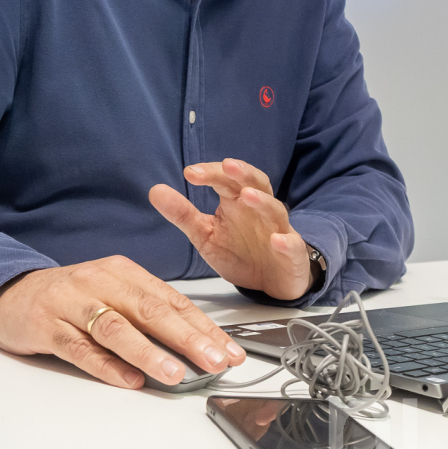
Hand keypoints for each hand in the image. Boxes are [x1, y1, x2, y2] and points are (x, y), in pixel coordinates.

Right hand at [0, 256, 246, 388]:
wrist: (10, 293)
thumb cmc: (71, 298)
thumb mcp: (112, 294)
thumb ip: (147, 314)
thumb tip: (197, 345)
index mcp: (123, 272)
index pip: (172, 300)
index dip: (204, 327)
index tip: (230, 351)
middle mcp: (99, 282)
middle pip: (149, 310)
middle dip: (187, 338)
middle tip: (215, 361)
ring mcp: (71, 303)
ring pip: (115, 328)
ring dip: (149, 352)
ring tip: (176, 373)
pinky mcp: (46, 326)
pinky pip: (79, 347)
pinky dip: (105, 365)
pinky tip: (128, 380)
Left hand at [149, 158, 312, 300]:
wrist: (270, 282)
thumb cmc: (239, 252)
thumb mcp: (205, 234)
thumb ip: (182, 214)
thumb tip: (155, 190)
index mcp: (237, 202)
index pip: (226, 179)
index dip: (211, 173)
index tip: (190, 172)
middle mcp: (259, 211)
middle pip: (255, 183)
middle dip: (242, 173)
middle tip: (227, 166)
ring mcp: (278, 230)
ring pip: (275, 209)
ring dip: (262, 202)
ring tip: (247, 196)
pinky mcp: (291, 254)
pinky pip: (292, 246)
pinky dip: (286, 242)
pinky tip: (276, 240)